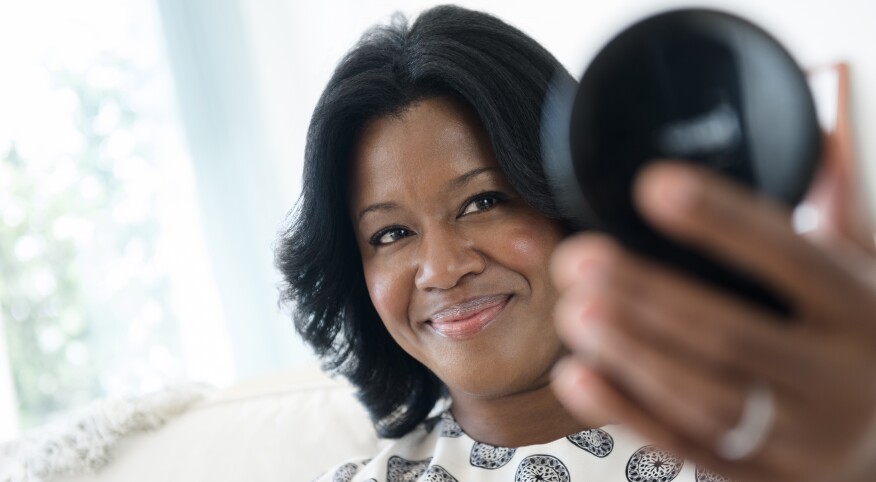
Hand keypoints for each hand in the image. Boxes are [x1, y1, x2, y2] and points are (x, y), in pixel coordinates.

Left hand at [549, 65, 875, 481]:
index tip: (655, 185)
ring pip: (707, 400)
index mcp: (863, 310)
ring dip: (631, 354)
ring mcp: (804, 439)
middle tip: (582, 260)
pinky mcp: (765, 479)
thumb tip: (813, 135)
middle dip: (648, 296)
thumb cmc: (858, 343)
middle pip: (734, 335)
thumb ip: (822, 222)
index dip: (722, 219)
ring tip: (575, 312)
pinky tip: (580, 376)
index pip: (791, 256)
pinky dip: (629, 414)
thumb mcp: (856, 281)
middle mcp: (840, 378)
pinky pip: (688, 449)